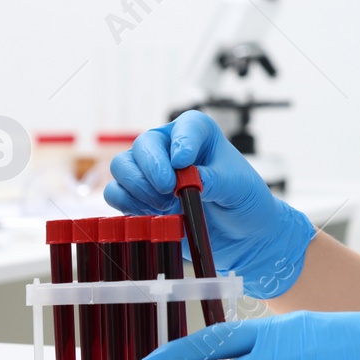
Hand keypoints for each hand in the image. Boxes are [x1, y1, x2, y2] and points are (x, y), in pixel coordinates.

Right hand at [104, 109, 314, 297]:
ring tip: (164, 205)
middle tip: (169, 189)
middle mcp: (170, 148)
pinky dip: (127, 203)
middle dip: (152, 168)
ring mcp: (151, 173)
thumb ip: (211, 179)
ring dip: (138, 187)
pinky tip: (152, 214)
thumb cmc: (243, 200)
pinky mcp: (139, 198)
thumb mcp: (236, 187)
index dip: (181, 141)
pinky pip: (115, 193)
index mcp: (199, 134)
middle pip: (144, 145)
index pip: (185, 126)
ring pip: (122, 166)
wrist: (242, 233)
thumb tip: (184, 179)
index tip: (184, 162)